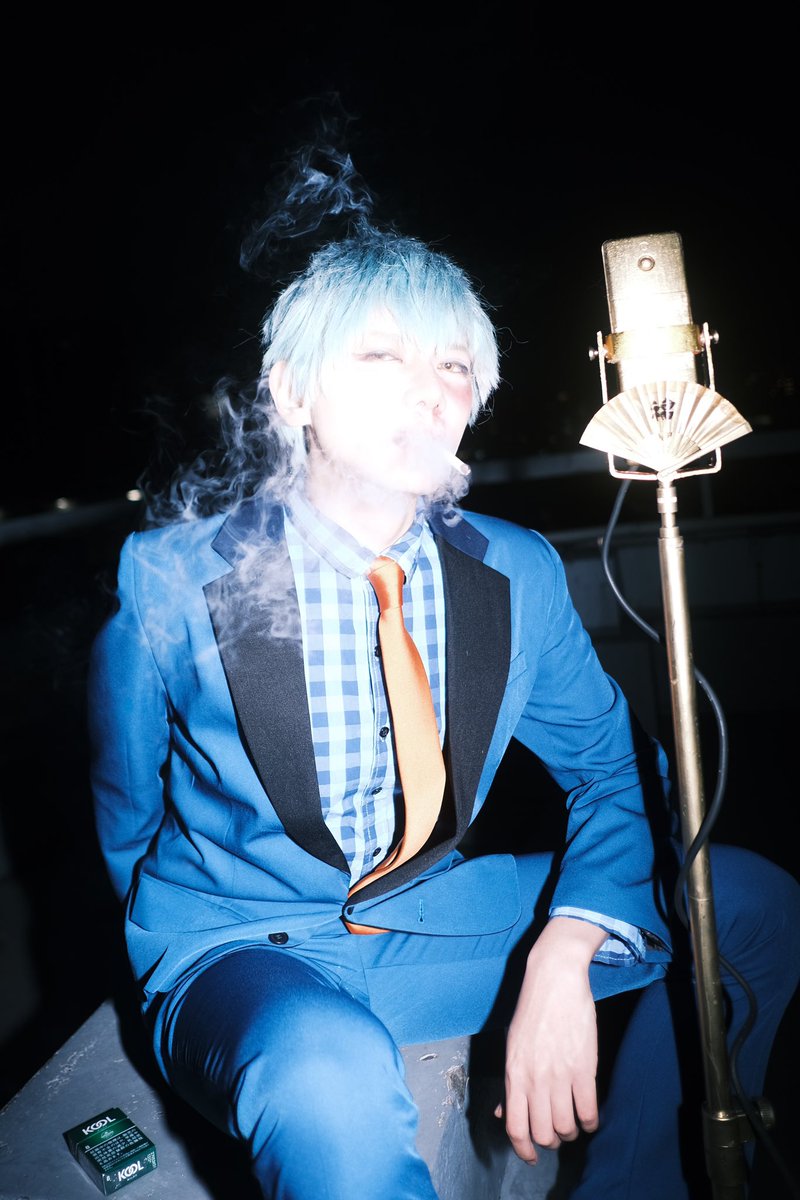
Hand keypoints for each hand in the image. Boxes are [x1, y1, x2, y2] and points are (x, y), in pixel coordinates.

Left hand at [497, 916, 605, 1162]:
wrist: (554, 978)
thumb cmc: (532, 1010)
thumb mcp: (513, 1045)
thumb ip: (511, 1082)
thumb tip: (504, 1112)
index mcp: (513, 1074)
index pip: (514, 1127)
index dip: (523, 1149)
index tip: (532, 1155)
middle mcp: (534, 1079)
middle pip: (542, 1133)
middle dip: (550, 1141)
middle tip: (556, 1134)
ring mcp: (559, 1075)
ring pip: (565, 1126)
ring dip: (571, 1132)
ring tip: (573, 1123)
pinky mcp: (583, 1068)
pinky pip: (588, 1110)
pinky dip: (591, 1121)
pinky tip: (590, 1116)